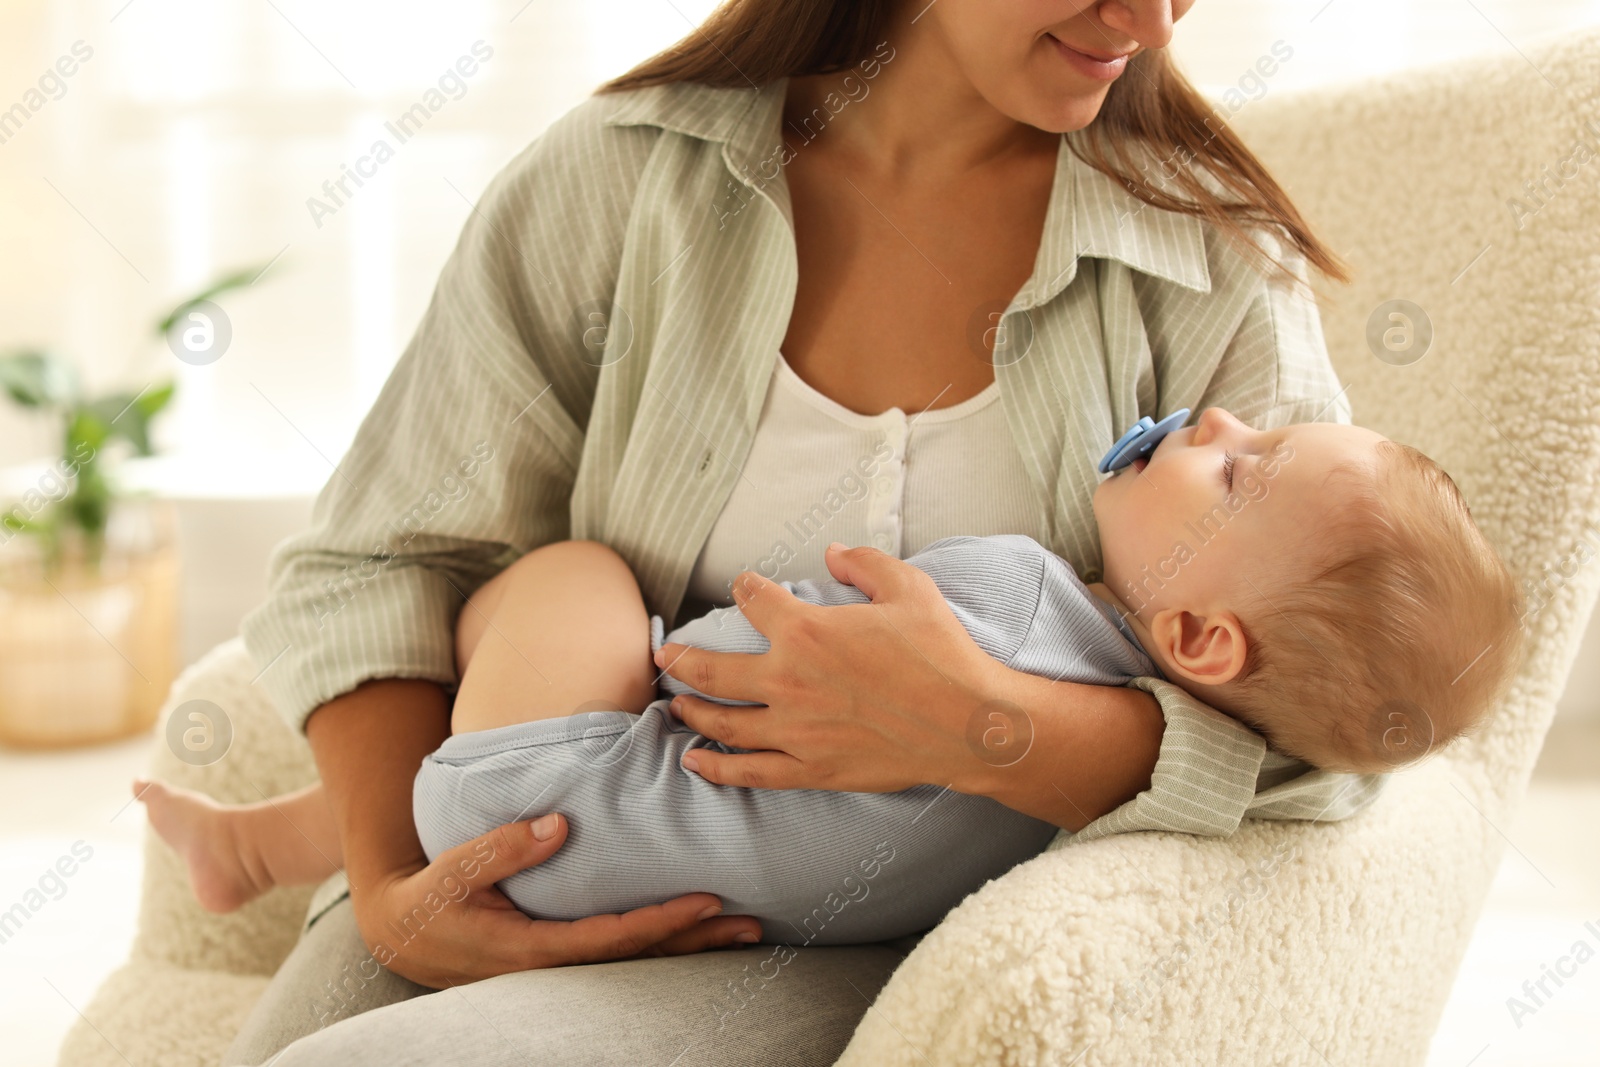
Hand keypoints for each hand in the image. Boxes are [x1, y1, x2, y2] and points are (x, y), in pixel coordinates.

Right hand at [352, 814, 760, 987]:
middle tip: (751, 924)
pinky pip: (623, 953)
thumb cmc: (430, 899)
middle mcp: (556, 968)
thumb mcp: (454, 869)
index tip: (707, 898)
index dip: (663, 921)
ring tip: (743, 932)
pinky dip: (664, 943)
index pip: (613, 938)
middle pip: (641, 958)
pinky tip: (698, 933)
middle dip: (697, 941)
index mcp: (533, 951)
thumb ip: (502, 847)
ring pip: (639, 961)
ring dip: (691, 947)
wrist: (404, 934)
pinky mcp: (564, 957)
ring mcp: (562, 968)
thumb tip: (558, 823)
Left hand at [652, 543, 997, 792]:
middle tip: (665, 653)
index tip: (744, 587)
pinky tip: (694, 763)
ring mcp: (795, 732)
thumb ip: (864, 563)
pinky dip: (716, 768)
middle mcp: (789, 682)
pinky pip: (749, 772)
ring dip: (692, 710)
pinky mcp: (810, 769)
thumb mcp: (909, 589)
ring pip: (723, 723)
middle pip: (714, 670)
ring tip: (675, 704)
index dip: (746, 589)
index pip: (754, 601)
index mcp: (807, 632)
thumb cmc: (942, 653)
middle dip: (682, 658)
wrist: (969, 724)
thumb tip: (833, 552)